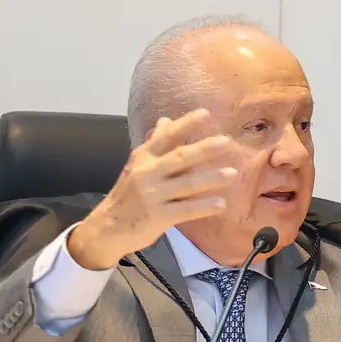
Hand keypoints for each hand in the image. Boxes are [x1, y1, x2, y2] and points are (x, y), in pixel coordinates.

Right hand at [68, 110, 237, 269]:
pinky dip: (204, 206)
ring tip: (233, 174)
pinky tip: (221, 203)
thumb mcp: (138, 165)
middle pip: (179, 158)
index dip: (185, 125)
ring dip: (211, 178)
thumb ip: (156, 144)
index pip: (166, 137)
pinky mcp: (158, 216)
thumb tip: (167, 119)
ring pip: (187, 184)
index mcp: (144, 157)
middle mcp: (148, 173)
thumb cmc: (129, 194)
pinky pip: (186, 210)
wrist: (108, 227)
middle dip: (204, 149)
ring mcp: (153, 195)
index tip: (206, 114)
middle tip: (227, 142)